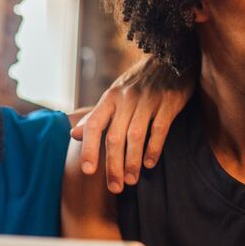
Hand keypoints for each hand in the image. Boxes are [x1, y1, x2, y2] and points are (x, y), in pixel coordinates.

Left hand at [71, 58, 191, 192]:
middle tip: (115, 188)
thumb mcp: (114, 96)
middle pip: (115, 136)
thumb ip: (96, 116)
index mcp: (110, 98)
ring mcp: (148, 99)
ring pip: (136, 135)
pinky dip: (154, 148)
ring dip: (132, 161)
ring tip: (131, 181)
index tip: (88, 171)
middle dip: (113, 165)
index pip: (94, 125)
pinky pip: (159, 128)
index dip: (89, 149)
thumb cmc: (138, 83)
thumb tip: (74, 135)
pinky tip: (150, 164)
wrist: (170, 57)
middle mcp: (126, 98)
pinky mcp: (169, 101)